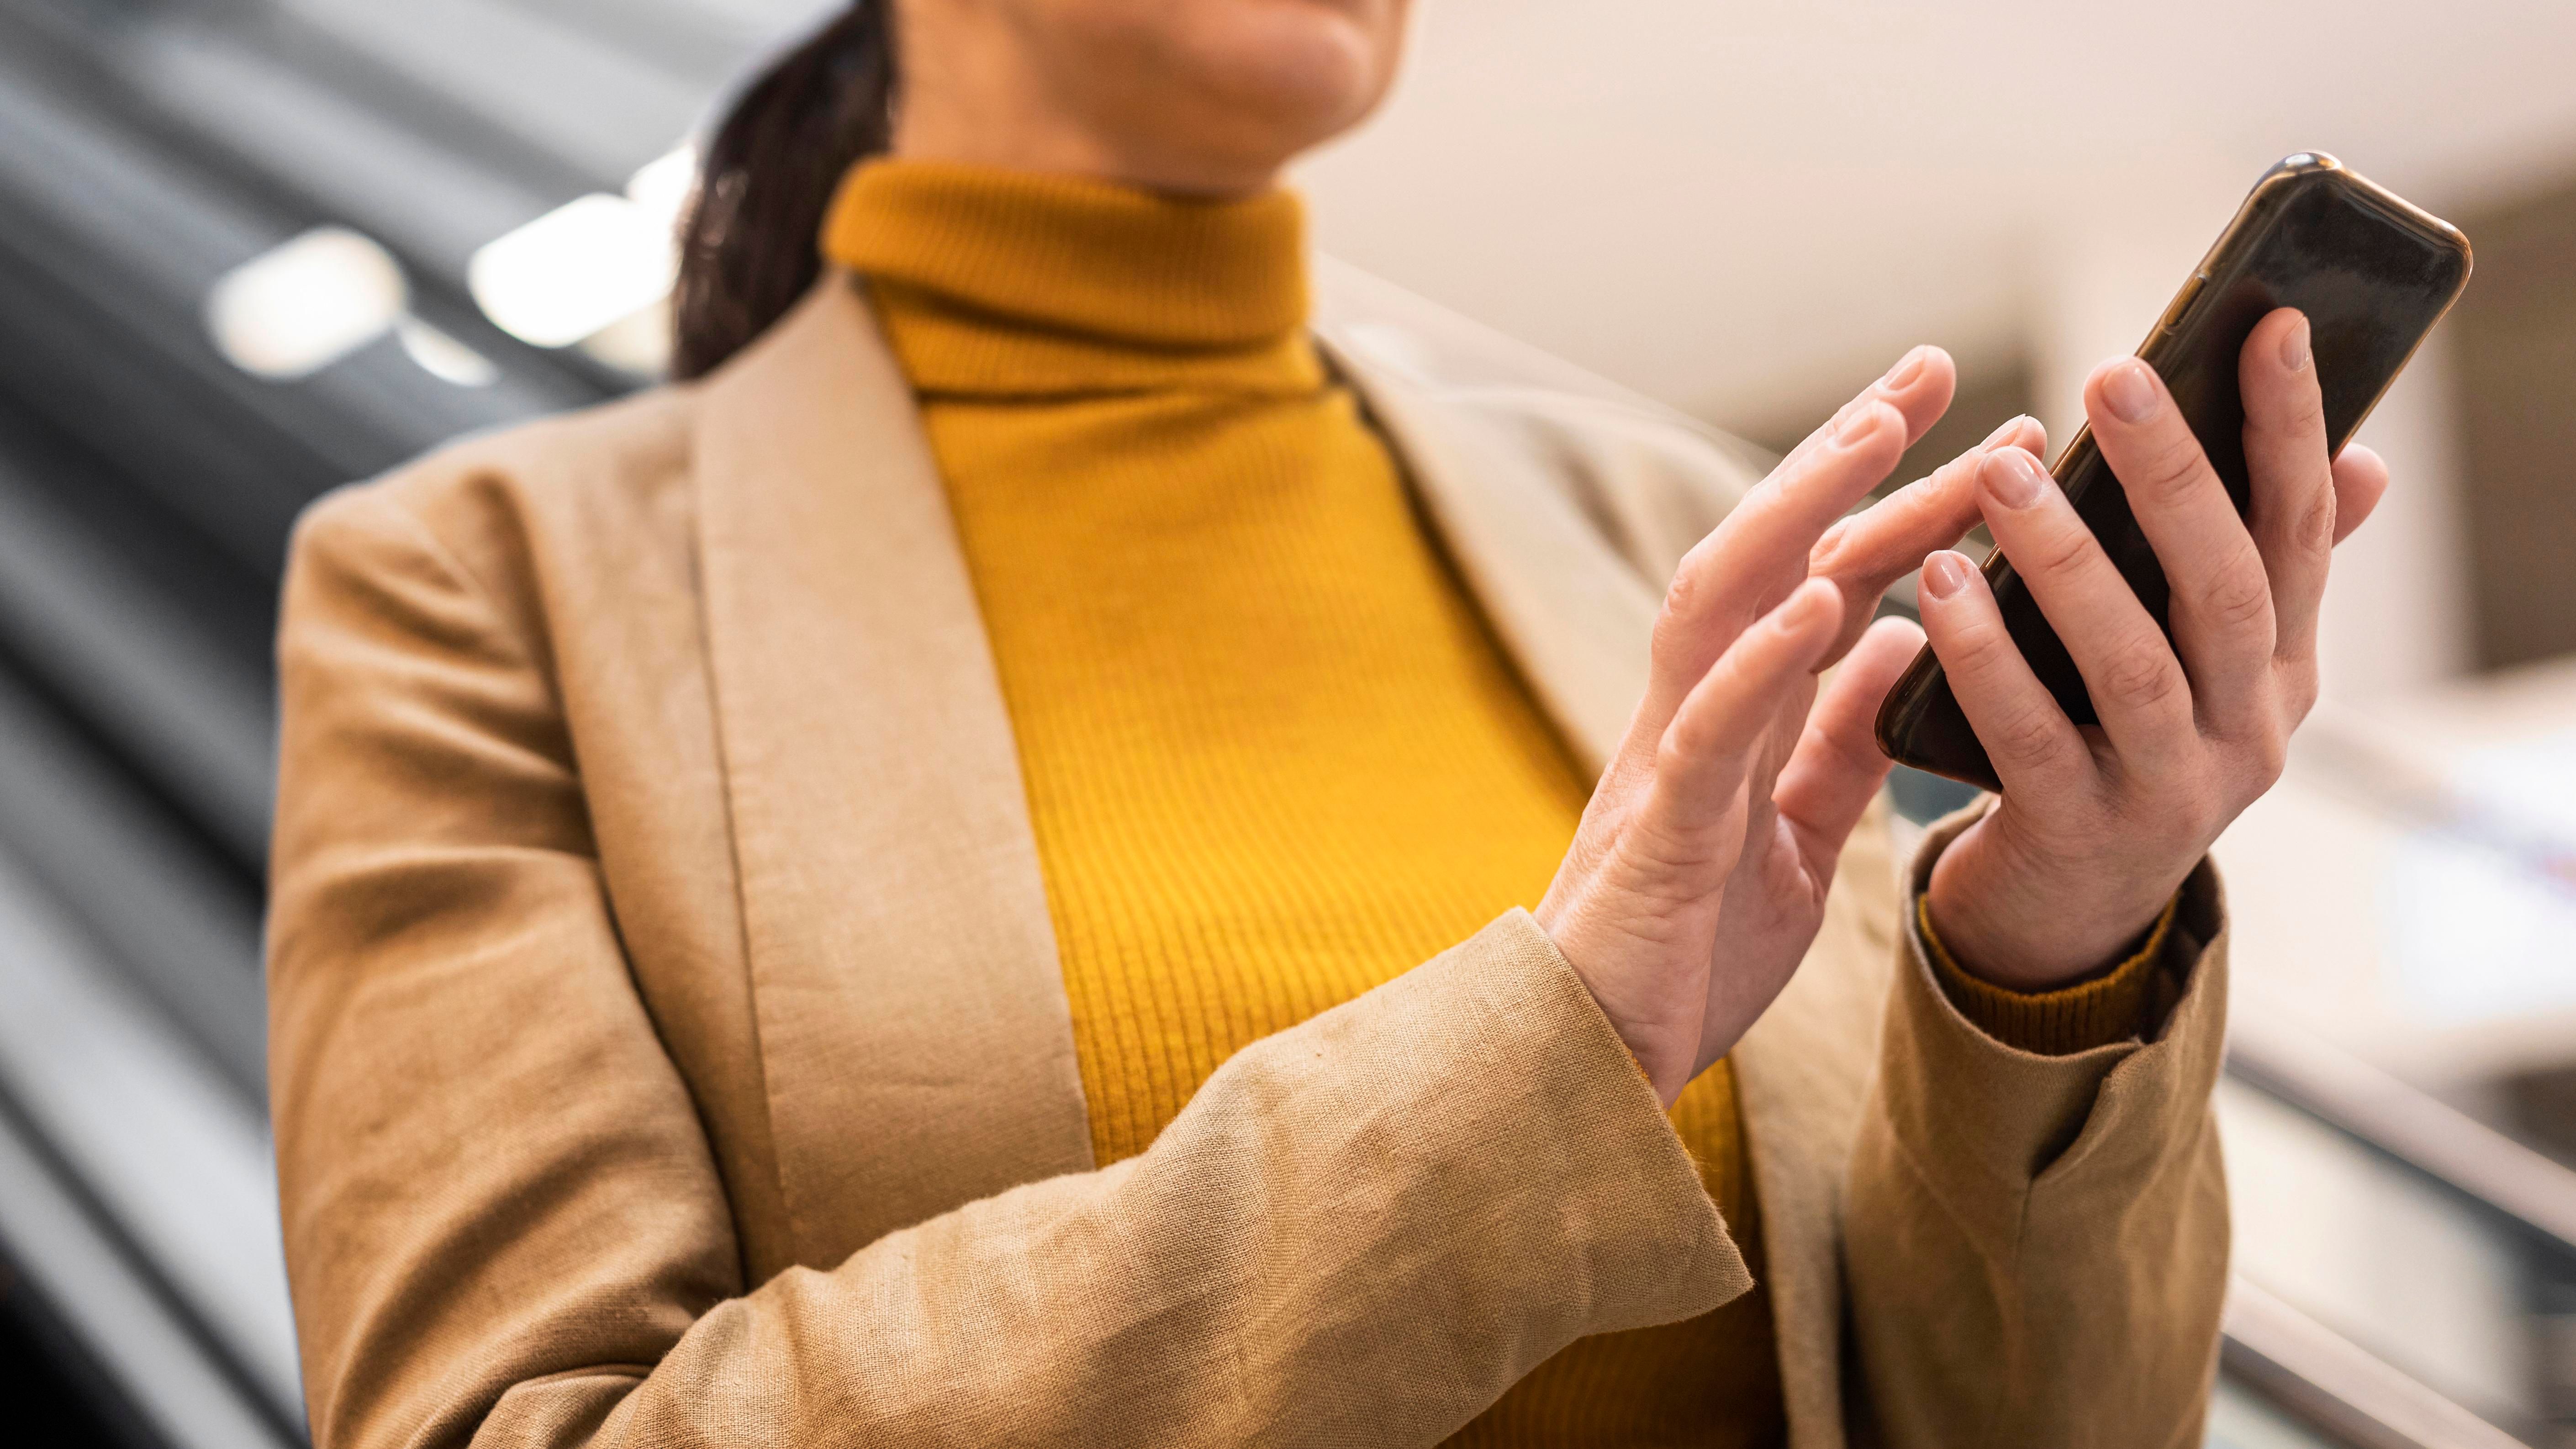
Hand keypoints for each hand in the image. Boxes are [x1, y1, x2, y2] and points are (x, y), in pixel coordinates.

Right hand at [1539, 347, 2032, 1102]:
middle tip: (1931, 367)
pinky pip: (1707, 729)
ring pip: (1724, 605)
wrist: (1600, 1061)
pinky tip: (1821, 599)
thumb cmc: (1689, 950)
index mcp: (1736, 715)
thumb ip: (1837, 739)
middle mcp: (1694, 712)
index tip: (1963, 414)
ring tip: (1876, 437)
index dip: (1883, 489)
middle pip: (1768, 553)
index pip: (1813, 571)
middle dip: (1845, 455)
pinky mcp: (1662, 831)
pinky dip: (1761, 658)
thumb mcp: (1799, 833)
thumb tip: (1894, 641)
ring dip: (1797, 515)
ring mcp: (1669, 761)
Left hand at [1919, 309, 2388, 987]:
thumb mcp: (2204, 668)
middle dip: (2176, 475)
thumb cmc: (2118, 747)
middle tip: (2113, 373)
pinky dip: (1984, 657)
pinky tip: (1939, 584)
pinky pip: (2028, 735)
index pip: (2299, 530)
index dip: (2290, 428)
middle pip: (2225, 585)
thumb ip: (2265, 570)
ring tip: (2000, 473)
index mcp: (2279, 670)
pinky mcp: (2078, 834)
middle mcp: (2247, 730)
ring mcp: (2168, 790)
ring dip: (2066, 559)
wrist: (2060, 916)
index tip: (2270, 323)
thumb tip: (2364, 459)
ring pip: (2130, 661)